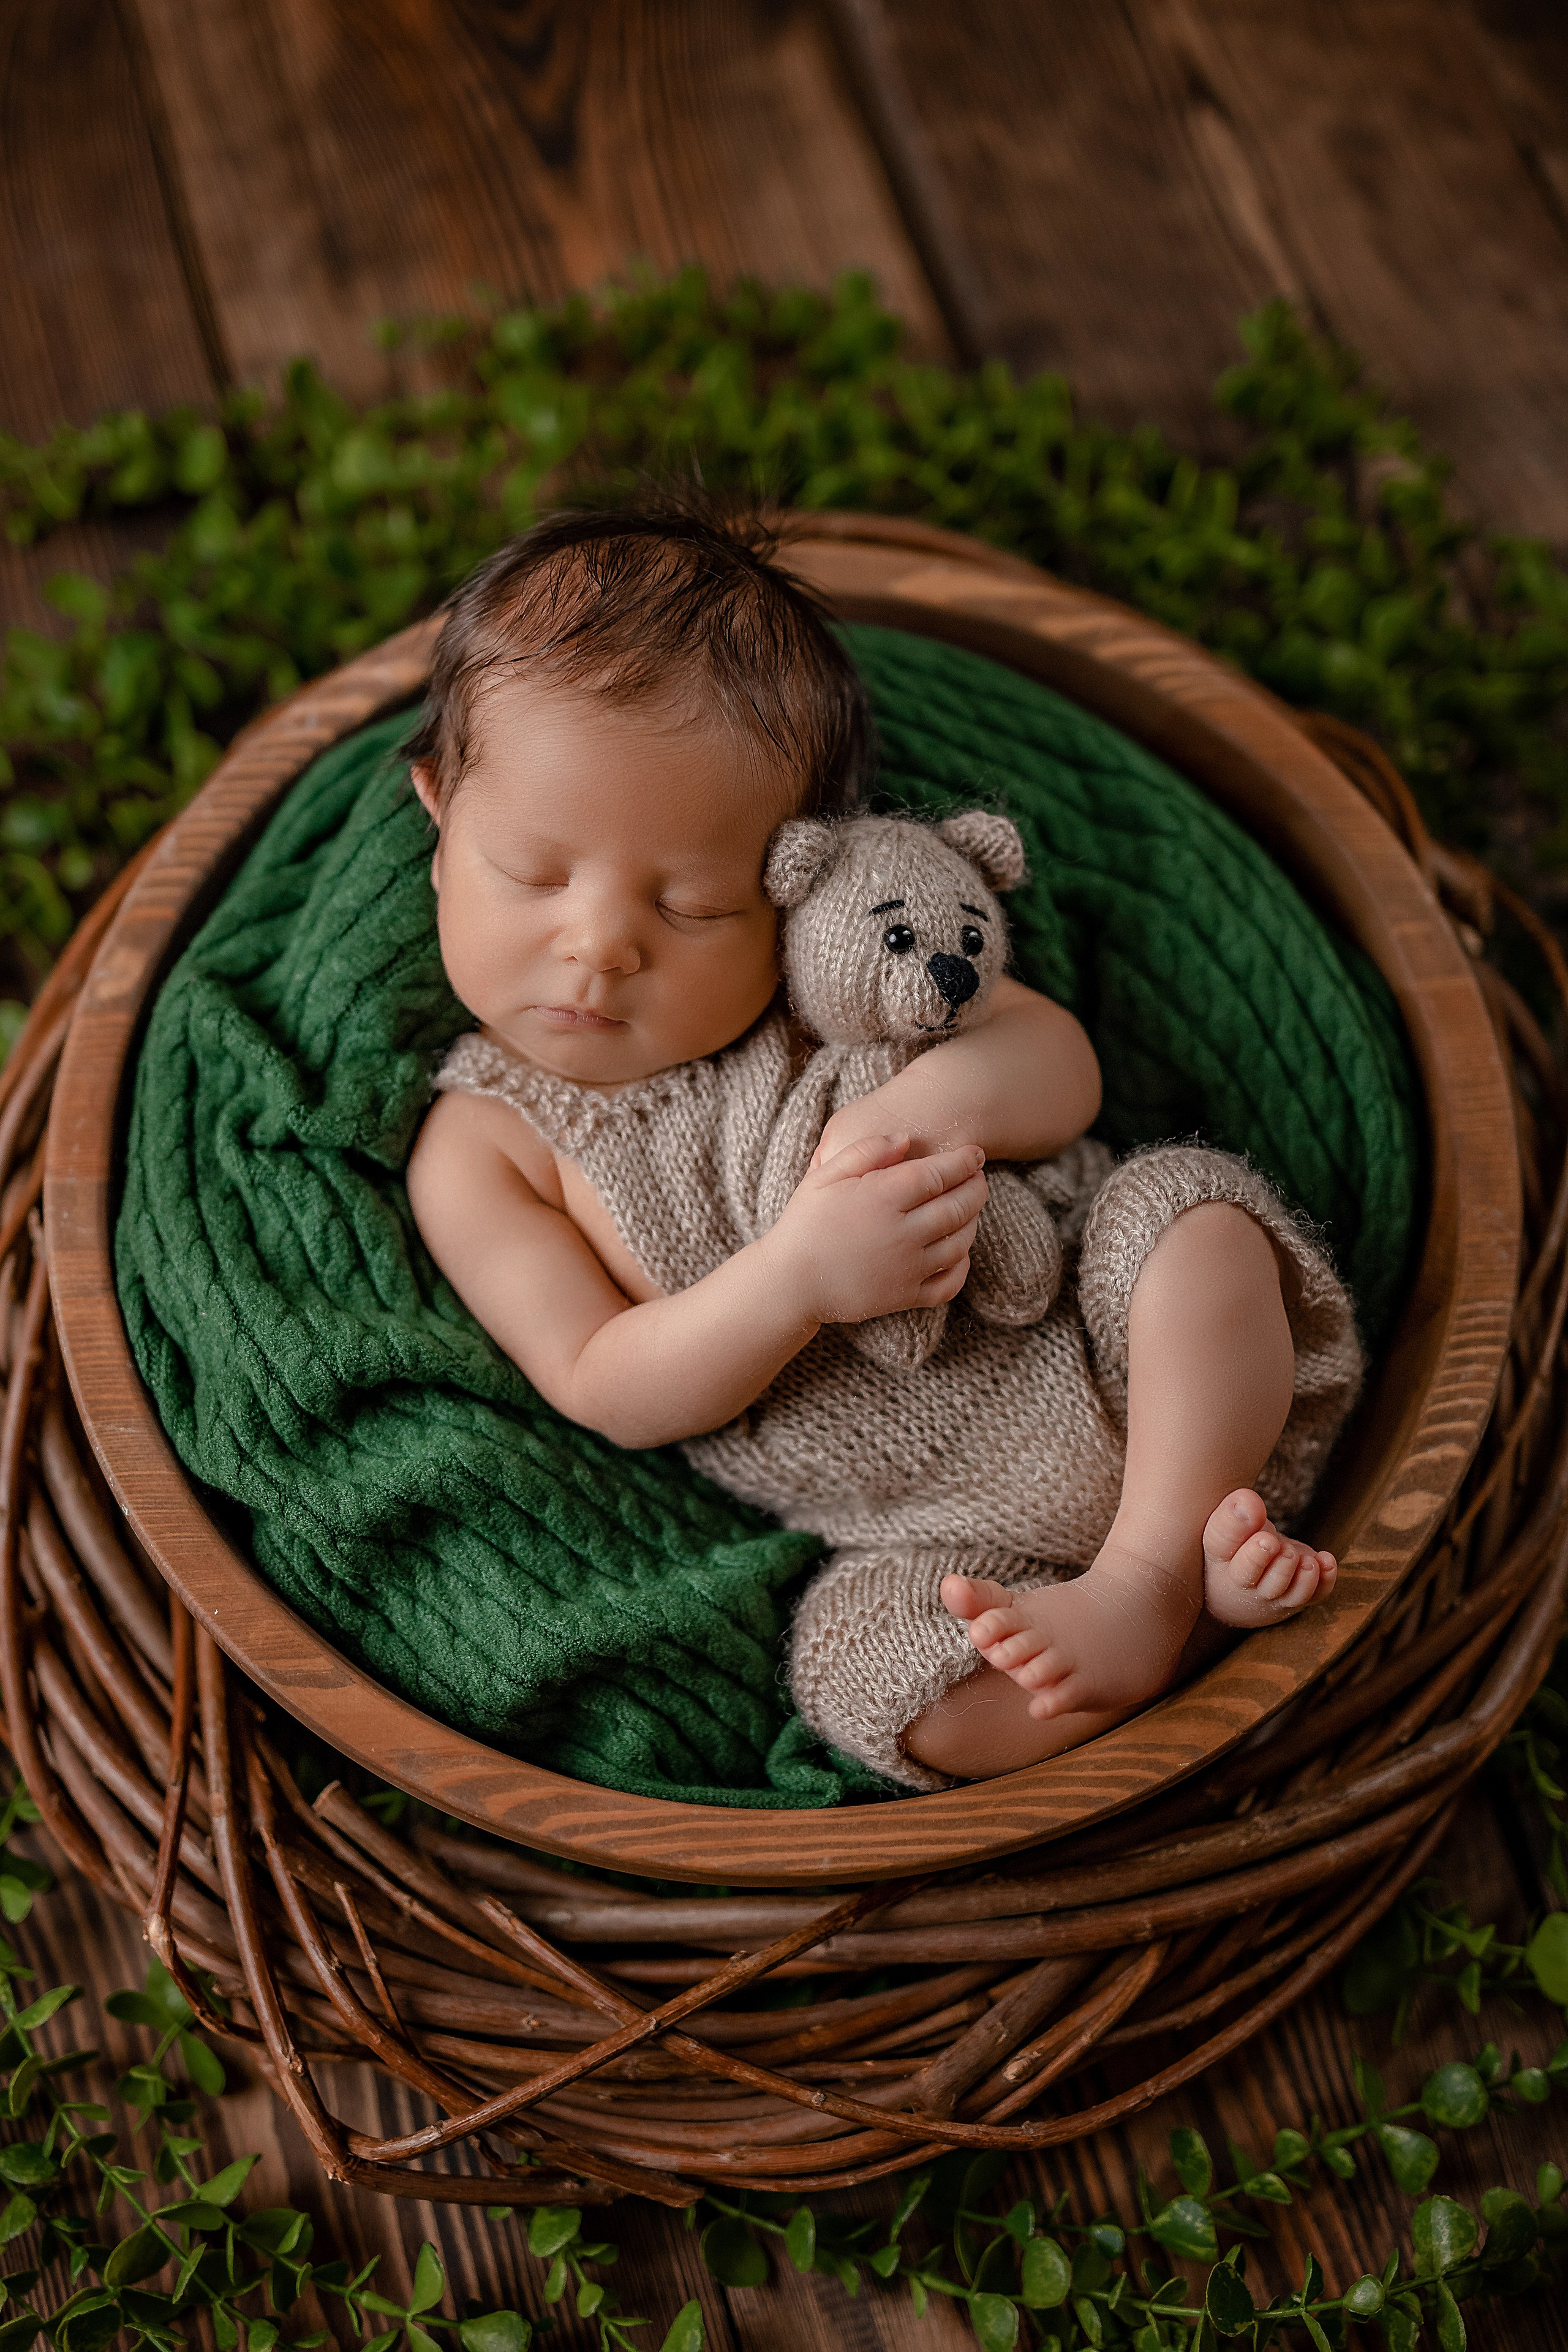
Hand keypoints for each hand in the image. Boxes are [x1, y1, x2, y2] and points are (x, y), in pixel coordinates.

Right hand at [762, 1132, 986, 1328]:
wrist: (789, 1282)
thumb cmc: (804, 1223)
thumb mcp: (825, 1175)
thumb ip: (865, 1151)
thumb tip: (906, 1137)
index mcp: (883, 1197)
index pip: (940, 1174)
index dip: (964, 1161)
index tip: (975, 1154)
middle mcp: (902, 1232)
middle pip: (958, 1206)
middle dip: (976, 1188)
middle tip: (978, 1178)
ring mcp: (907, 1268)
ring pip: (960, 1242)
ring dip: (973, 1221)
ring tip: (970, 1208)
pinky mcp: (905, 1296)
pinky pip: (949, 1282)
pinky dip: (963, 1266)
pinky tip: (959, 1251)